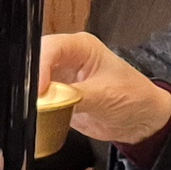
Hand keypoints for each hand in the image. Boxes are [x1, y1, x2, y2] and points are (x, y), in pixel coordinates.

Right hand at [36, 33, 170, 145]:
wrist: (141, 123)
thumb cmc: (134, 98)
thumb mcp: (105, 96)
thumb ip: (73, 96)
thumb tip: (47, 101)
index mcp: (81, 46)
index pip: (50, 48)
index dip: (39, 66)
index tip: (37, 90)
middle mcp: (67, 58)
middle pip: (34, 61)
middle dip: (29, 81)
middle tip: (30, 101)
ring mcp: (60, 77)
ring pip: (32, 81)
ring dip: (29, 96)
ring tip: (32, 110)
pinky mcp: (56, 97)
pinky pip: (37, 100)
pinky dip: (34, 109)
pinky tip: (36, 117)